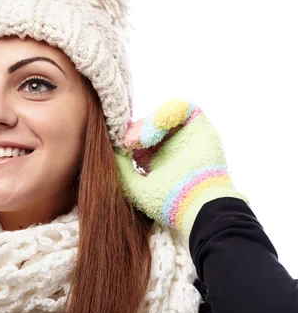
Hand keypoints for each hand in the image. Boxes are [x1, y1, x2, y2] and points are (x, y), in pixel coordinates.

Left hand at [114, 98, 249, 237]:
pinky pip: (185, 107)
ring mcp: (188, 137)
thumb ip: (121, 168)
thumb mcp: (134, 187)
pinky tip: (158, 128)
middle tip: (129, 141)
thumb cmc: (166, 202)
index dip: (129, 137)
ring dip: (150, 122)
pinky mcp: (201, 128)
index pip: (140, 139)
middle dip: (137, 130)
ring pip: (165, 114)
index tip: (122, 144)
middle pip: (150, 124)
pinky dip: (169, 111)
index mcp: (158, 163)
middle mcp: (173, 148)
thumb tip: (111, 148)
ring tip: (143, 140)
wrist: (195, 205)